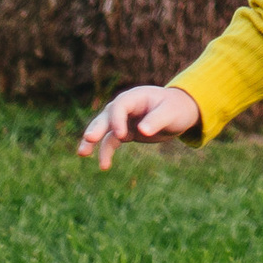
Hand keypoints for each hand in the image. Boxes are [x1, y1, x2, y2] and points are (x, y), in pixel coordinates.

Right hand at [78, 81, 201, 166]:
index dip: (118, 119)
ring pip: (104, 129)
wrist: (180, 112)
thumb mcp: (171, 113)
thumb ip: (156, 120)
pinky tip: (104, 165)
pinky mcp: (125, 132)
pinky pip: (111, 141)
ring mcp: (123, 120)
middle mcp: (126, 107)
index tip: (121, 136)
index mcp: (135, 97)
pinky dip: (105, 151)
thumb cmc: (177, 108)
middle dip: (97, 127)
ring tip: (82, 153)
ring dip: (93, 141)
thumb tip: (142, 131)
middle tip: (89, 139)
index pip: (120, 106)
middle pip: (106, 116)